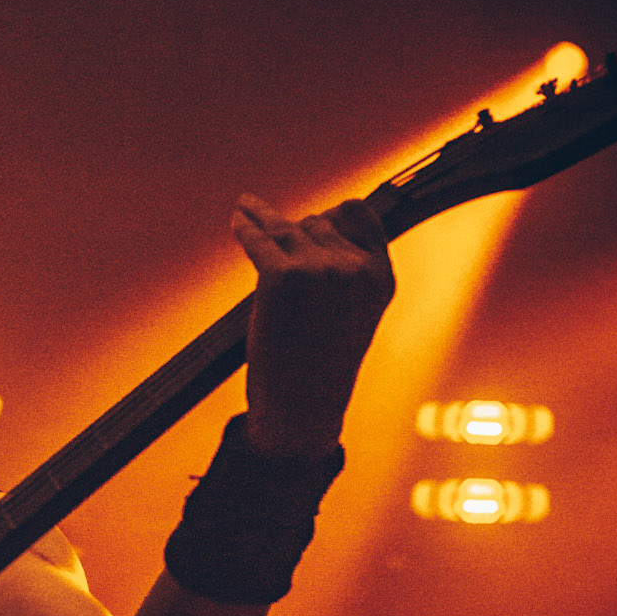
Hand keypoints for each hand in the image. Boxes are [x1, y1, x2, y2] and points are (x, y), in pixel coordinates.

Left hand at [233, 196, 394, 457]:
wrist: (302, 407)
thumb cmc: (321, 365)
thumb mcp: (353, 313)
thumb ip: (346, 273)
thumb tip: (311, 225)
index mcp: (380, 276)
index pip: (361, 216)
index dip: (335, 212)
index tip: (318, 212)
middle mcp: (355, 268)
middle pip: (317, 223)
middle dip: (296, 232)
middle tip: (273, 230)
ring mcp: (320, 269)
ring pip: (286, 228)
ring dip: (262, 218)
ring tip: (245, 208)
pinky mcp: (284, 276)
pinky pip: (259, 240)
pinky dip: (244, 227)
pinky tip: (237, 220)